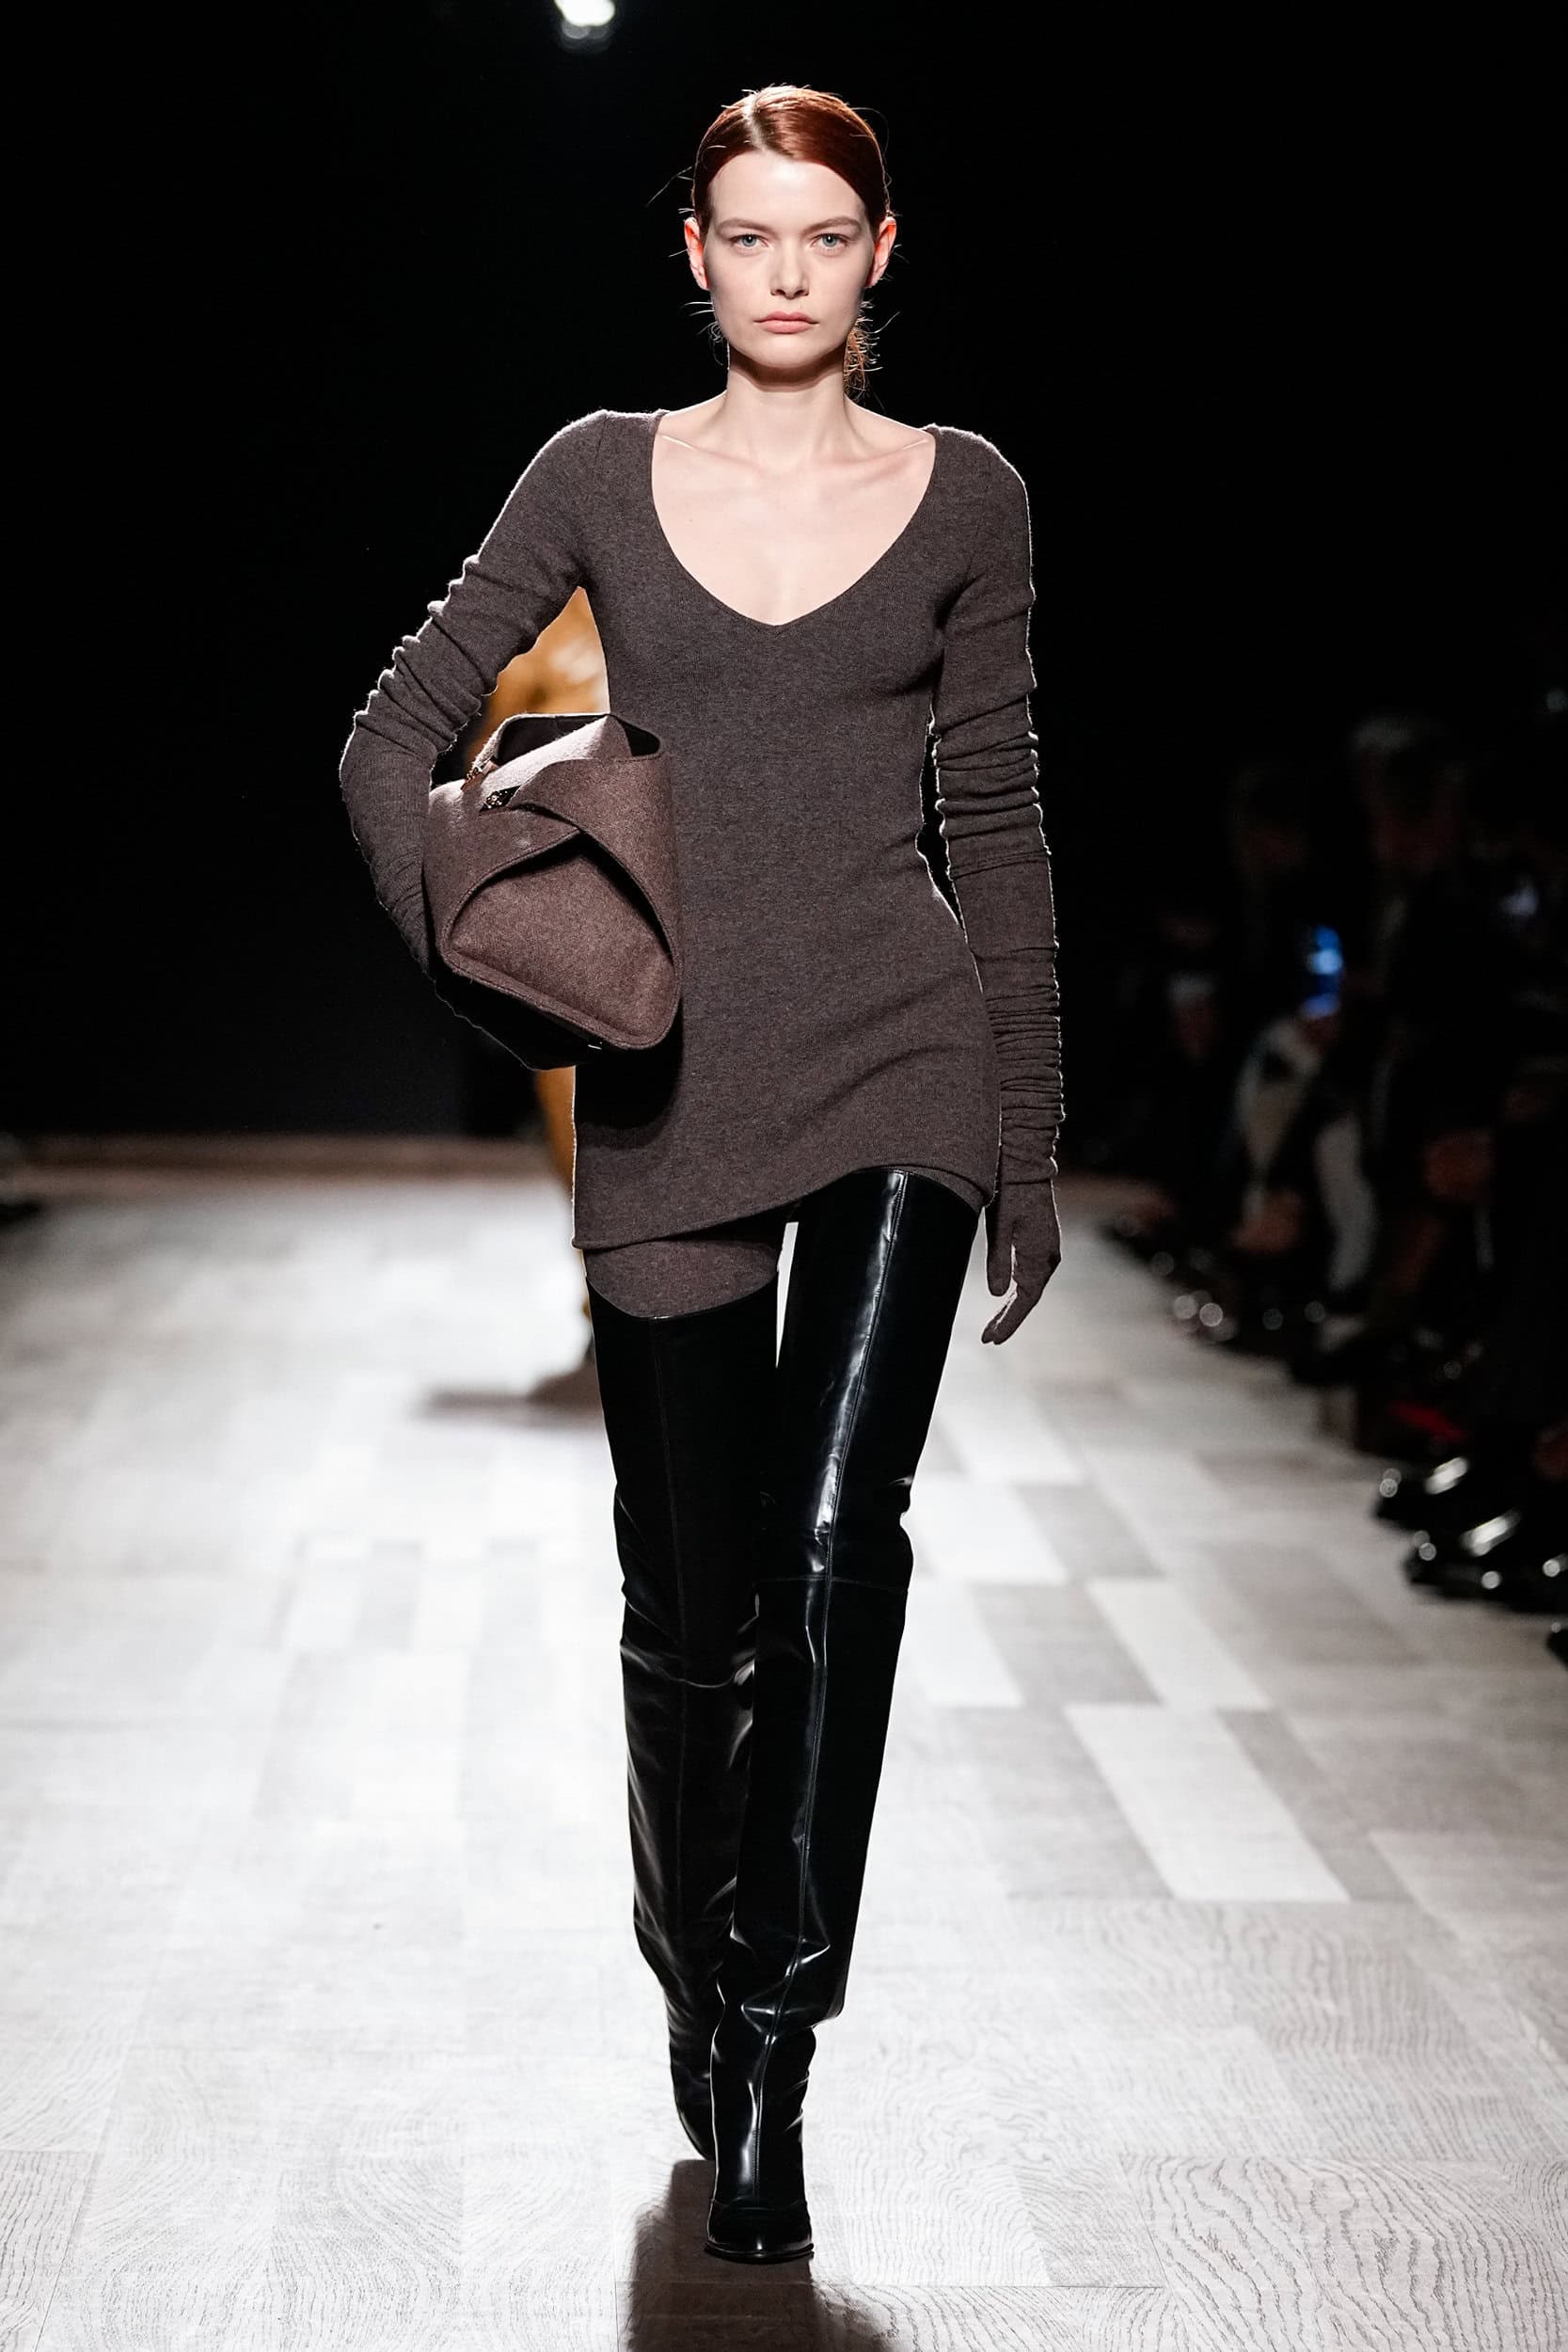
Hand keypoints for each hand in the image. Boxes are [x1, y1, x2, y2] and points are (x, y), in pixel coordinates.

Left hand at [983, 1175, 1061, 1343]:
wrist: (1026, 1162)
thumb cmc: (1010, 1190)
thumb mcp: (1000, 1225)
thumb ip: (999, 1260)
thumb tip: (997, 1294)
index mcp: (1041, 1254)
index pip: (1026, 1299)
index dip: (1009, 1321)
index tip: (991, 1339)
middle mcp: (1049, 1255)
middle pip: (1029, 1297)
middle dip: (1009, 1319)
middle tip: (988, 1338)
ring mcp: (1047, 1248)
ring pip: (1031, 1287)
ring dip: (1014, 1307)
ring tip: (994, 1326)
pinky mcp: (1041, 1241)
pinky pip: (1031, 1274)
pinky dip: (1019, 1290)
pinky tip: (1007, 1297)